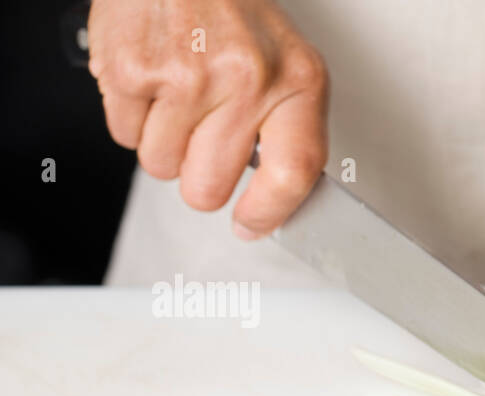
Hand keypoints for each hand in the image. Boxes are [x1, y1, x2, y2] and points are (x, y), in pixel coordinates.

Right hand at [88, 0, 327, 237]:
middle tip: (205, 138)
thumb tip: (273, 204)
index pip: (292, 174)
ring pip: (162, 167)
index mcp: (297, 81)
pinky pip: (125, 136)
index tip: (251, 224)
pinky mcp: (133, 69)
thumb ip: (291, 133)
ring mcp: (185, 76)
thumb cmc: (236, 13)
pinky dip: (135, 118)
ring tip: (181, 98)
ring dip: (166, 145)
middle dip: (201, 178)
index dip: (268, 213)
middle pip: (209, 187)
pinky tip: (154, 82)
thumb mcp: (290, 65)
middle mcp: (245, 80)